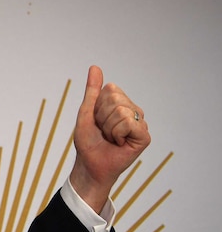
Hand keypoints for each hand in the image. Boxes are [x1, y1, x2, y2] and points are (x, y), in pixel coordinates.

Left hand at [70, 66, 150, 212]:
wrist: (90, 164)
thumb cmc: (88, 141)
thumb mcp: (86, 112)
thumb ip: (92, 91)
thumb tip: (95, 67)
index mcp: (120, 103)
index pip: (110, 89)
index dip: (97, 105)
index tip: (96, 120)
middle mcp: (133, 110)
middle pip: (116, 99)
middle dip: (102, 117)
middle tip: (103, 131)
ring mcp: (140, 122)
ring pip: (121, 111)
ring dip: (108, 127)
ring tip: (110, 138)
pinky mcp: (144, 136)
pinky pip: (128, 123)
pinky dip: (116, 134)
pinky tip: (119, 143)